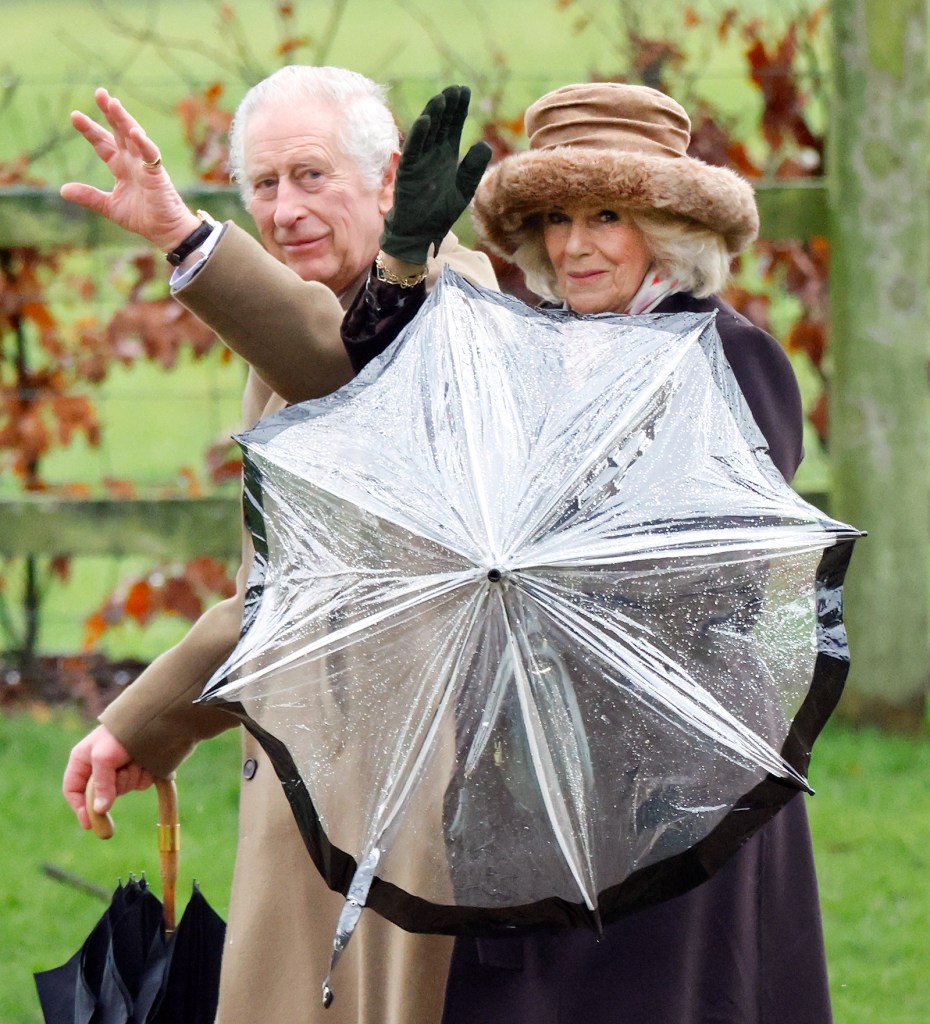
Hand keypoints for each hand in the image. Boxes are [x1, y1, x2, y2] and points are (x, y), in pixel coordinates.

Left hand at [60, 88, 201, 251]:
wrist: (165, 232)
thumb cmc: (143, 218)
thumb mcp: (110, 207)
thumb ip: (89, 197)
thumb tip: (63, 190)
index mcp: (121, 167)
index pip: (103, 144)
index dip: (90, 130)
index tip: (75, 116)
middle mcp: (133, 162)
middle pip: (119, 132)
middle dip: (109, 113)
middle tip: (99, 93)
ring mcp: (146, 166)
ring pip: (134, 136)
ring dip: (124, 120)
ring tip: (113, 103)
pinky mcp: (158, 174)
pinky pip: (150, 155)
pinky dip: (143, 143)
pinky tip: (134, 132)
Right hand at [63, 723, 155, 829]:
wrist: (155, 717)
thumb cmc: (121, 733)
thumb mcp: (103, 757)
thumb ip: (100, 784)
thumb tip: (100, 810)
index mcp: (83, 759)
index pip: (73, 789)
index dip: (79, 807)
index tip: (89, 823)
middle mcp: (100, 765)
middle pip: (101, 793)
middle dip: (115, 786)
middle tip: (124, 769)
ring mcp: (121, 767)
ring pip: (124, 788)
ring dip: (132, 777)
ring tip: (136, 759)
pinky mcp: (140, 768)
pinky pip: (140, 783)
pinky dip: (144, 776)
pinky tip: (147, 762)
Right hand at [380, 85, 491, 265]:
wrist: (421, 233)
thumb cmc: (440, 213)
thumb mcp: (464, 190)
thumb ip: (473, 168)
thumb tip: (485, 144)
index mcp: (446, 155)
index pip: (453, 126)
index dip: (458, 109)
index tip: (465, 91)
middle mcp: (432, 154)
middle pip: (440, 123)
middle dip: (447, 106)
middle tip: (456, 88)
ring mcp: (419, 160)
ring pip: (427, 132)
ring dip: (433, 114)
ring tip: (442, 98)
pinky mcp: (409, 171)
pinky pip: (414, 149)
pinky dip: (420, 135)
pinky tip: (427, 120)